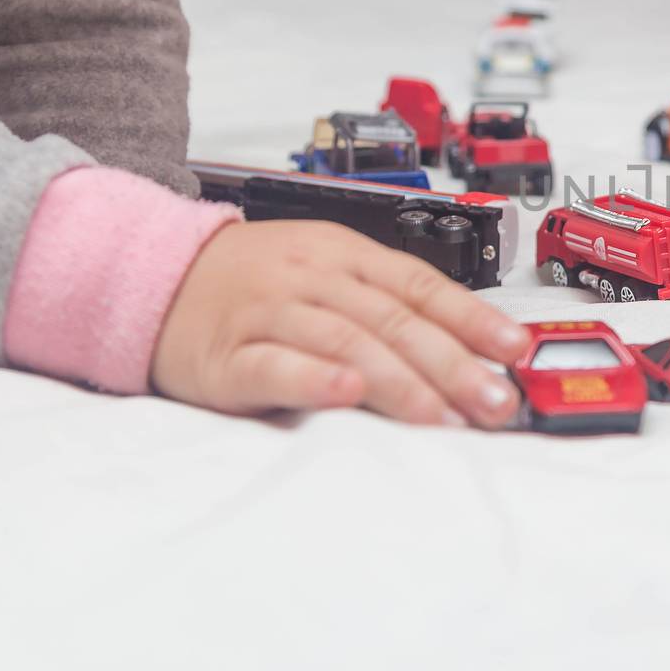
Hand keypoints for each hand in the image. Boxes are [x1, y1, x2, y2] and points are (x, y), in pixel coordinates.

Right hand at [151, 220, 528, 427]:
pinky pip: (273, 365)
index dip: (472, 318)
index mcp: (346, 255)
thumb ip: (387, 305)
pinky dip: (314, 379)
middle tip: (493, 402)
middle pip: (394, 319)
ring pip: (346, 340)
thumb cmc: (255, 281)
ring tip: (441, 416)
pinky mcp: (226, 355)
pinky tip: (347, 394)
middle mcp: (314, 277)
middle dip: (453, 364)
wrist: (154, 276)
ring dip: (401, 381)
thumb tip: (470, 350)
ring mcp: (269, 312)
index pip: (422, 285)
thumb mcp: (327, 271)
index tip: (515, 349)